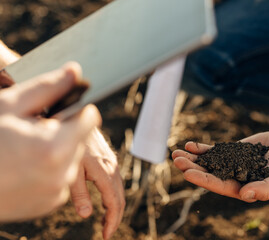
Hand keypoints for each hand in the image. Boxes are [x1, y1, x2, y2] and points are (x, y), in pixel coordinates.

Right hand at [0, 62, 100, 220]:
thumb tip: (75, 71)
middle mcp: (62, 174)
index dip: (76, 109)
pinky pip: (62, 177)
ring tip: (25, 148)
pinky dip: (51, 169)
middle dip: (63, 130)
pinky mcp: (50, 204)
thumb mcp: (9, 106)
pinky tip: (25, 166)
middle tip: (32, 130)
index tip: (58, 110)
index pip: (90, 118)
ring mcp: (56, 193)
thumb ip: (47, 88)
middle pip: (81, 138)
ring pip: (73, 158)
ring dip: (58, 149)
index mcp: (55, 148)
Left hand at [70, 128, 124, 239]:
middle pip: (120, 198)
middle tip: (106, 232)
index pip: (114, 202)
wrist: (79, 118)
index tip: (106, 235)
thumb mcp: (72, 170)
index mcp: (104, 173)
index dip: (112, 220)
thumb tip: (86, 215)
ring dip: (115, 207)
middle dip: (115, 217)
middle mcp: (112, 169)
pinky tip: (105, 202)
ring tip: (106, 221)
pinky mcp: (109, 161)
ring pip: (119, 190)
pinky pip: (116, 182)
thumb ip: (79, 193)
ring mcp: (112, 164)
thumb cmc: (72, 144)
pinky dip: (113, 196)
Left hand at [172, 134, 268, 202]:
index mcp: (243, 188)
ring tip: (176, 153)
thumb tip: (245, 195)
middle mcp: (234, 177)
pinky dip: (201, 149)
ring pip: (208, 163)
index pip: (219, 185)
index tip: (187, 173)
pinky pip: (213, 151)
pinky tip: (190, 145)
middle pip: (209, 174)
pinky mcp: (232, 152)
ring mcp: (231, 164)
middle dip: (192, 167)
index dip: (203, 179)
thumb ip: (267, 189)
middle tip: (177, 160)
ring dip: (192, 159)